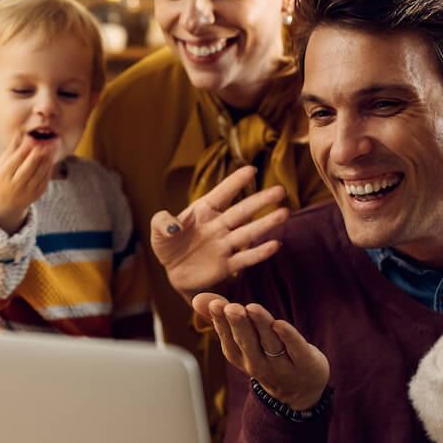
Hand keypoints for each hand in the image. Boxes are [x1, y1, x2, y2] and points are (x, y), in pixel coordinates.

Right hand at [0, 136, 56, 233]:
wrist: (7, 203)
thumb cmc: (3, 178)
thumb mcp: (1, 165)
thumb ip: (11, 150)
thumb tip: (19, 134)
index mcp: (4, 176)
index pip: (15, 161)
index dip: (24, 150)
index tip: (31, 139)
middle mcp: (15, 185)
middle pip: (27, 169)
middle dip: (36, 156)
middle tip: (42, 144)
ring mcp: (27, 192)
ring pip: (38, 175)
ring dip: (45, 161)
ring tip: (49, 149)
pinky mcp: (36, 195)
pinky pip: (44, 181)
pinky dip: (48, 170)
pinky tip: (50, 160)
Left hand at [150, 165, 289, 302]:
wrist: (174, 272)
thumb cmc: (169, 244)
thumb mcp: (158, 231)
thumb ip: (162, 222)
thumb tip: (174, 226)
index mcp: (204, 210)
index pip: (223, 193)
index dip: (235, 181)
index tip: (251, 170)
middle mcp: (219, 225)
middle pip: (242, 211)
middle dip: (261, 200)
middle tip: (281, 190)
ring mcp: (224, 244)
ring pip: (248, 232)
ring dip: (266, 224)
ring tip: (285, 213)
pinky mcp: (226, 265)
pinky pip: (244, 258)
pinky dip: (259, 253)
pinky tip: (275, 245)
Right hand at [192, 293, 327, 410]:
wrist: (300, 392)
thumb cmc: (267, 358)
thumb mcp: (243, 341)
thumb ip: (222, 319)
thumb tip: (197, 299)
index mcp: (240, 358)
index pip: (229, 340)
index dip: (222, 323)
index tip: (216, 305)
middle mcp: (258, 365)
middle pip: (247, 343)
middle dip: (238, 325)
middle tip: (231, 307)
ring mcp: (282, 366)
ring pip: (270, 344)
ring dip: (261, 326)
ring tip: (252, 308)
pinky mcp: (306, 363)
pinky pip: (296, 349)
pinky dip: (288, 337)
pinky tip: (280, 324)